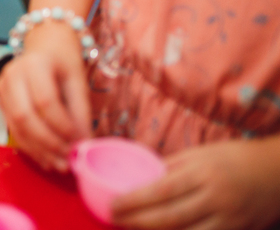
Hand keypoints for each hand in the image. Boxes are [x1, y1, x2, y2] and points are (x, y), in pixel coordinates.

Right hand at [0, 22, 91, 171]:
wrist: (44, 46)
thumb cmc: (63, 62)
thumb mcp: (77, 81)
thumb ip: (80, 112)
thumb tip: (83, 144)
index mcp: (34, 64)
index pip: (45, 101)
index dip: (62, 126)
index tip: (79, 142)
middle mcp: (12, 74)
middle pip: (25, 115)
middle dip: (47, 142)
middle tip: (67, 160)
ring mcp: (2, 88)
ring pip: (16, 126)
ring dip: (38, 149)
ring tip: (58, 164)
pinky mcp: (0, 101)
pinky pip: (13, 128)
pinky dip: (30, 146)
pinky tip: (46, 157)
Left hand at [112, 139, 279, 229]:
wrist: (276, 171)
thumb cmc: (234, 158)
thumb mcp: (201, 154)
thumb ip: (171, 166)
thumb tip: (140, 176)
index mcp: (203, 172)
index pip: (161, 190)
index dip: (134, 200)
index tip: (113, 204)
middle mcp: (216, 198)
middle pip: (170, 216)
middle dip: (138, 220)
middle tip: (115, 218)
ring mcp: (229, 219)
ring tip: (134, 228)